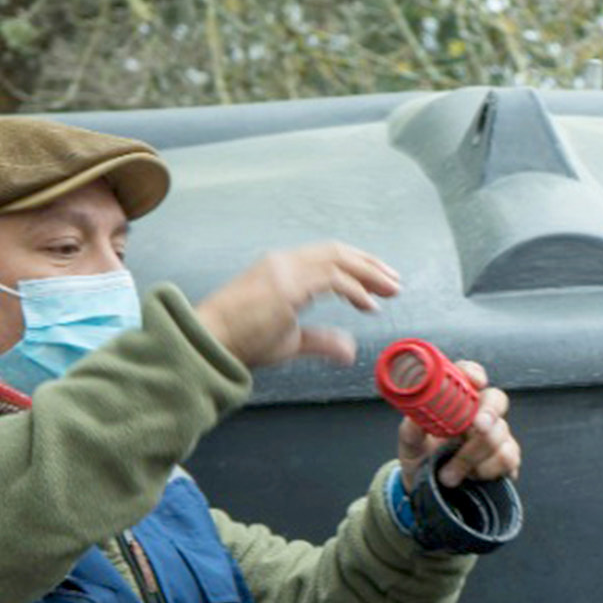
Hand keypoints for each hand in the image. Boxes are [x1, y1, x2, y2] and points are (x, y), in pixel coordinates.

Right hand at [194, 243, 400, 369]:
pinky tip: (369, 304)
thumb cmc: (240, 342)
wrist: (208, 344)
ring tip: (390, 289)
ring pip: (338, 260)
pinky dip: (355, 289)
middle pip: (337, 252)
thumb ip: (322, 341)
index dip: (357, 265)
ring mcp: (284, 270)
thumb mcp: (291, 340)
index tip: (379, 282)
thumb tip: (350, 351)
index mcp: (281, 268)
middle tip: (394, 281)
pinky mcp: (287, 286)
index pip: (327, 256)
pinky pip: (332, 279)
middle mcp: (284, 262)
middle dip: (370, 265)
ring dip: (370, 274)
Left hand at [398, 359, 521, 488]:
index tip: (475, 382)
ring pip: (500, 434)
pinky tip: (473, 477)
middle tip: (477, 425)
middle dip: (489, 412)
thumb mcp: (409, 444)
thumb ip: (412, 430)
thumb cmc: (420, 458)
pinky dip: (487, 470)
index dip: (474, 373)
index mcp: (457, 401)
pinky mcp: (506, 460)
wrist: (428, 490)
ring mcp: (497, 436)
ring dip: (472, 456)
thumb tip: (416, 419)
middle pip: (497, 399)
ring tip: (448, 475)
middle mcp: (480, 413)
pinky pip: (508, 458)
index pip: (469, 375)